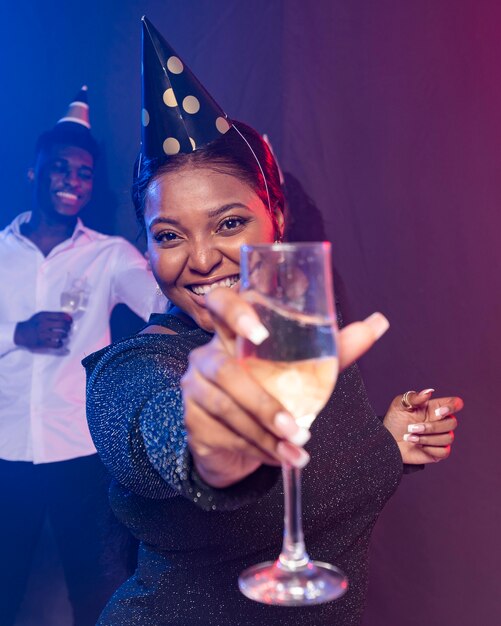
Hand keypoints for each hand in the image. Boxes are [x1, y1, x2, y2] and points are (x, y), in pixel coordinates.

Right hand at [14, 311, 72, 350]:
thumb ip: (53, 315)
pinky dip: (61, 343)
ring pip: (61, 335)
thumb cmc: (33, 324)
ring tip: (64, 335)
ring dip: (66, 335)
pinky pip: (57, 344)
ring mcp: (42, 334)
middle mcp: (43, 324)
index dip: (68, 319)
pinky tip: (60, 342)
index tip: (71, 321)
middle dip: (68, 327)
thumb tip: (69, 316)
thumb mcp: (41, 316)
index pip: (61, 315)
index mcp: (43, 316)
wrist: (21, 333)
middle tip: (68, 329)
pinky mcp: (42, 343)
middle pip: (63, 325)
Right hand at [182, 288, 389, 487]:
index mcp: (233, 334)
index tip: (259, 333)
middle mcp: (207, 355)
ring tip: (296, 449)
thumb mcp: (303, 371)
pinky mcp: (192, 420)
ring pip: (226, 406)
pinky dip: (256, 449)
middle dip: (264, 403)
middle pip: (226, 369)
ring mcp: (195, 387)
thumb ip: (335, 349)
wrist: (239, 442)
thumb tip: (379, 322)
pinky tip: (278, 458)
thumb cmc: (272, 394)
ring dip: (264, 433)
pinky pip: (222, 433)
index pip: (221, 303)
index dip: (235, 311)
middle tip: (298, 429)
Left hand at [383, 389, 462, 464]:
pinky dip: (430, 449)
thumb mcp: (400, 405)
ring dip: (426, 438)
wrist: (387, 440)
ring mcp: (440, 437)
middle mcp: (440, 422)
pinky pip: (444, 451)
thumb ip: (414, 398)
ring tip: (409, 437)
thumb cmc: (394, 420)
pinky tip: (418, 445)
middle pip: (452, 423)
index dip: (453, 406)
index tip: (440, 411)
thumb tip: (428, 392)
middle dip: (431, 427)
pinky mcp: (437, 452)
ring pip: (448, 438)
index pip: (455, 403)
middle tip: (411, 428)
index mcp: (434, 408)